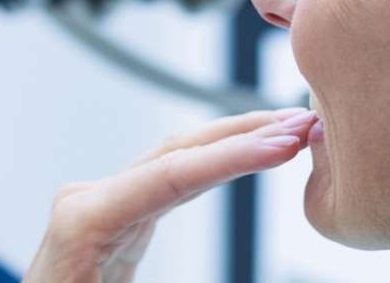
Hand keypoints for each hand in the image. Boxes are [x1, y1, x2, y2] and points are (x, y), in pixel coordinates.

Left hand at [24, 108, 317, 282]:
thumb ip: (184, 278)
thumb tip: (248, 273)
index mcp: (84, 221)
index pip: (171, 174)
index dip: (234, 156)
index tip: (285, 143)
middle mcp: (89, 200)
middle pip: (178, 151)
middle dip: (245, 134)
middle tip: (305, 123)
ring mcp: (100, 204)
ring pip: (175, 158)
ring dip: (235, 142)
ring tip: (291, 131)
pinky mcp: (112, 216)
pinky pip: (168, 179)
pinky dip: (213, 165)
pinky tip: (248, 154)